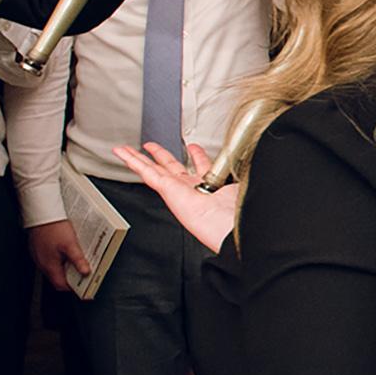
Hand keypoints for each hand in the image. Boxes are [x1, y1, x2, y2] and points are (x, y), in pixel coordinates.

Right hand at [27, 220, 90, 291]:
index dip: (73, 288)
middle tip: (84, 273)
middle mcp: (42, 263)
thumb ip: (78, 260)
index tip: (84, 287)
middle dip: (72, 278)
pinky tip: (67, 252)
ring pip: (54, 268)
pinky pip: (50, 259)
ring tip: (78, 262)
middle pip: (58, 278)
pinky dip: (60, 259)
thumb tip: (85, 272)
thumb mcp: (70, 244)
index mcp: (49, 265)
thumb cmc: (53, 227)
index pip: (61, 285)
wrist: (41, 213)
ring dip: (66, 268)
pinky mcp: (39, 248)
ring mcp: (39, 256)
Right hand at [112, 142, 237, 251]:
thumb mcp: (238, 185)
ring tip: (128, 150)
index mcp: (209, 187)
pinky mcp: (166, 189)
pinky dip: (133, 162)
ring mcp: (176, 190)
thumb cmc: (236, 213)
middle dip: (161, 155)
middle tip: (151, 146)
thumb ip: (238, 175)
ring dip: (139, 158)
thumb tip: (252, 162)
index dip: (196, 155)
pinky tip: (123, 153)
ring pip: (153, 171)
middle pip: (171, 167)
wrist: (228, 228)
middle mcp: (190, 188)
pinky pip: (146, 173)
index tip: (192, 147)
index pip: (200, 167)